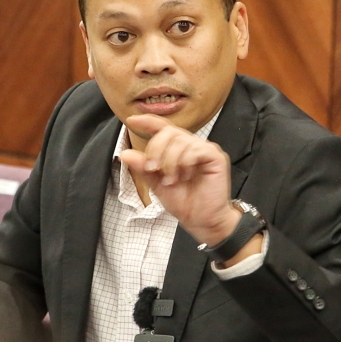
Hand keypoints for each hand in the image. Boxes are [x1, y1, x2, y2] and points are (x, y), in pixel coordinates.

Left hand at [120, 114, 239, 246]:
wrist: (201, 220)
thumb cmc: (183, 201)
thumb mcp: (156, 184)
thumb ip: (143, 167)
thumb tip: (125, 154)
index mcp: (177, 149)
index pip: (162, 128)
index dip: (148, 122)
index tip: (131, 120)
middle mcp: (191, 145)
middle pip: (169, 132)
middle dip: (156, 149)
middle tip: (153, 169)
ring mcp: (204, 149)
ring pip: (181, 140)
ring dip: (171, 161)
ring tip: (172, 180)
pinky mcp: (215, 156)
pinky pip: (196, 149)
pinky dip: (185, 162)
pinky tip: (186, 176)